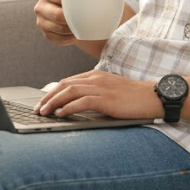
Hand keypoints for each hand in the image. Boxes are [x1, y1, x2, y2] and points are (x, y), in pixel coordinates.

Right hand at [34, 0, 80, 45]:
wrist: (70, 10)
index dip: (70, 1)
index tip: (80, 4)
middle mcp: (40, 7)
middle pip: (57, 15)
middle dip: (72, 19)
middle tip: (84, 19)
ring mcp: (41, 22)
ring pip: (59, 29)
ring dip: (72, 30)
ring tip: (82, 27)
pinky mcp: (46, 34)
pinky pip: (59, 39)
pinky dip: (70, 38)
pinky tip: (76, 34)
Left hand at [34, 69, 162, 120]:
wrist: (152, 96)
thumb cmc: (133, 97)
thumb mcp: (110, 91)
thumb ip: (95, 94)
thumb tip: (77, 105)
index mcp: (96, 75)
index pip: (68, 81)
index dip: (53, 91)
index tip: (43, 102)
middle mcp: (95, 78)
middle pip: (64, 85)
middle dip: (48, 97)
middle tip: (37, 109)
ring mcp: (100, 87)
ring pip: (69, 91)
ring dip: (53, 102)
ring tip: (44, 112)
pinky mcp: (105, 98)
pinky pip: (81, 101)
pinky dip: (68, 107)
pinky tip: (60, 114)